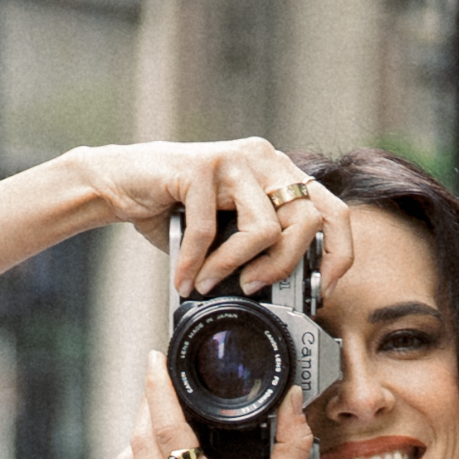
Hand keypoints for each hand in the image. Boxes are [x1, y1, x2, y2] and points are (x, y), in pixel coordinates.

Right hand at [75, 140, 353, 299]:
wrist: (120, 182)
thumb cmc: (174, 210)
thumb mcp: (226, 234)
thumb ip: (255, 253)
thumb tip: (281, 299)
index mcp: (280, 174)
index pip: (333, 211)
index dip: (337, 254)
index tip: (322, 291)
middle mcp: (266, 159)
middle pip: (307, 221)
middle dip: (283, 268)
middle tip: (253, 289)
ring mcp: (236, 158)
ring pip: (266, 228)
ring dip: (234, 267)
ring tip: (208, 283)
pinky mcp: (203, 164)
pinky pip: (211, 230)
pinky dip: (196, 263)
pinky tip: (183, 279)